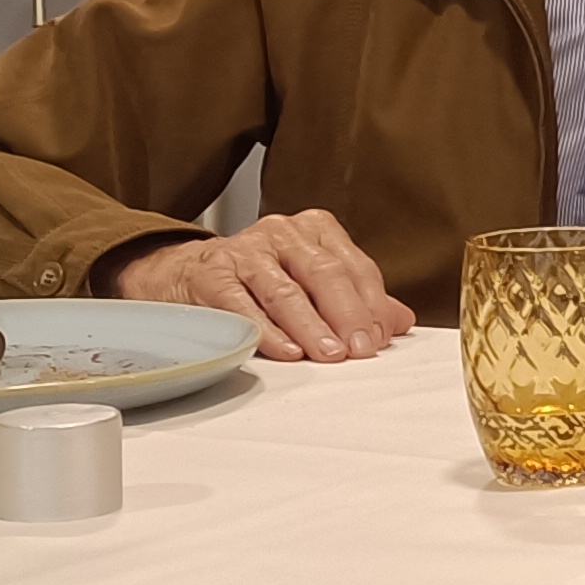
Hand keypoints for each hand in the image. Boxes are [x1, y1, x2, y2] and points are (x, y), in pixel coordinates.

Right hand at [102, 211, 415, 363]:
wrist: (185, 273)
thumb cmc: (259, 279)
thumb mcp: (311, 281)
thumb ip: (356, 300)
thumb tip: (399, 322)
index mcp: (314, 230)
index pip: (353, 266)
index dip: (370, 303)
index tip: (382, 336)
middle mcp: (281, 233)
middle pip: (323, 274)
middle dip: (347, 314)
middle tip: (361, 348)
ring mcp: (244, 251)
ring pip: (285, 291)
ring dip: (311, 327)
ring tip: (329, 354)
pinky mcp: (212, 274)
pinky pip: (242, 305)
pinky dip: (266, 331)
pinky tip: (285, 350)